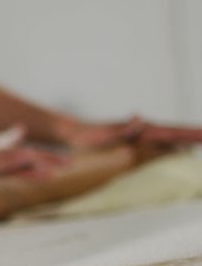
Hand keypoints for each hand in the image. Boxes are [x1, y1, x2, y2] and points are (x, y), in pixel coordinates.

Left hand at [56, 115, 201, 150]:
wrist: (75, 133)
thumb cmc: (89, 137)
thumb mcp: (105, 135)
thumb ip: (123, 128)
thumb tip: (139, 117)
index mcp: (142, 131)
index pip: (172, 132)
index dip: (189, 134)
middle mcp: (144, 130)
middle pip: (174, 132)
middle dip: (193, 135)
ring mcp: (140, 133)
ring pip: (169, 135)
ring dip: (185, 138)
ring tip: (201, 139)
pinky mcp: (134, 138)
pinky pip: (159, 141)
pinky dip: (172, 143)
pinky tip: (177, 147)